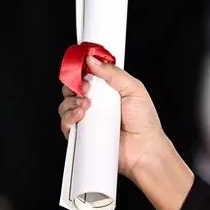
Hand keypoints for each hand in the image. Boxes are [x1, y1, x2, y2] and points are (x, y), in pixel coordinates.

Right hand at [59, 56, 168, 181]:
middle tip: (86, 89)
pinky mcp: (81, 134)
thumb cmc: (144, 121)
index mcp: (109, 90)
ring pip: (65, 105)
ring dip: (72, 102)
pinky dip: (69, 117)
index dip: (82, 71)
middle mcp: (96, 104)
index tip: (82, 68)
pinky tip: (81, 116)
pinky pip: (65, 123)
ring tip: (87, 106)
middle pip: (72, 88)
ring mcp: (88, 119)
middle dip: (74, 86)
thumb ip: (113, 73)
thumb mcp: (133, 89)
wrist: (143, 149)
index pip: (88, 75)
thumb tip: (93, 60)